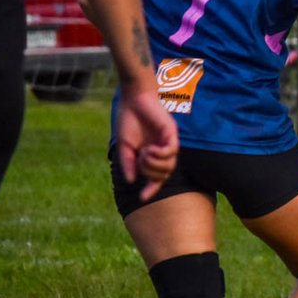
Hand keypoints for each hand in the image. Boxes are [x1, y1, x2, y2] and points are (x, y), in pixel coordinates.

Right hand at [115, 81, 178, 200]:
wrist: (133, 100)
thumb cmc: (129, 121)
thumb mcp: (125, 146)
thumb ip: (129, 163)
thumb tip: (132, 181)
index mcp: (151, 155)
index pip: (155, 178)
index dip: (151, 189)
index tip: (142, 198)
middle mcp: (162, 151)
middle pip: (164, 175)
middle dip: (150, 173)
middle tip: (140, 160)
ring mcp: (168, 143)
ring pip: (170, 166)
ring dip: (154, 165)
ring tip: (144, 154)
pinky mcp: (172, 134)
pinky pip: (172, 152)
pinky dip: (160, 155)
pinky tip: (150, 149)